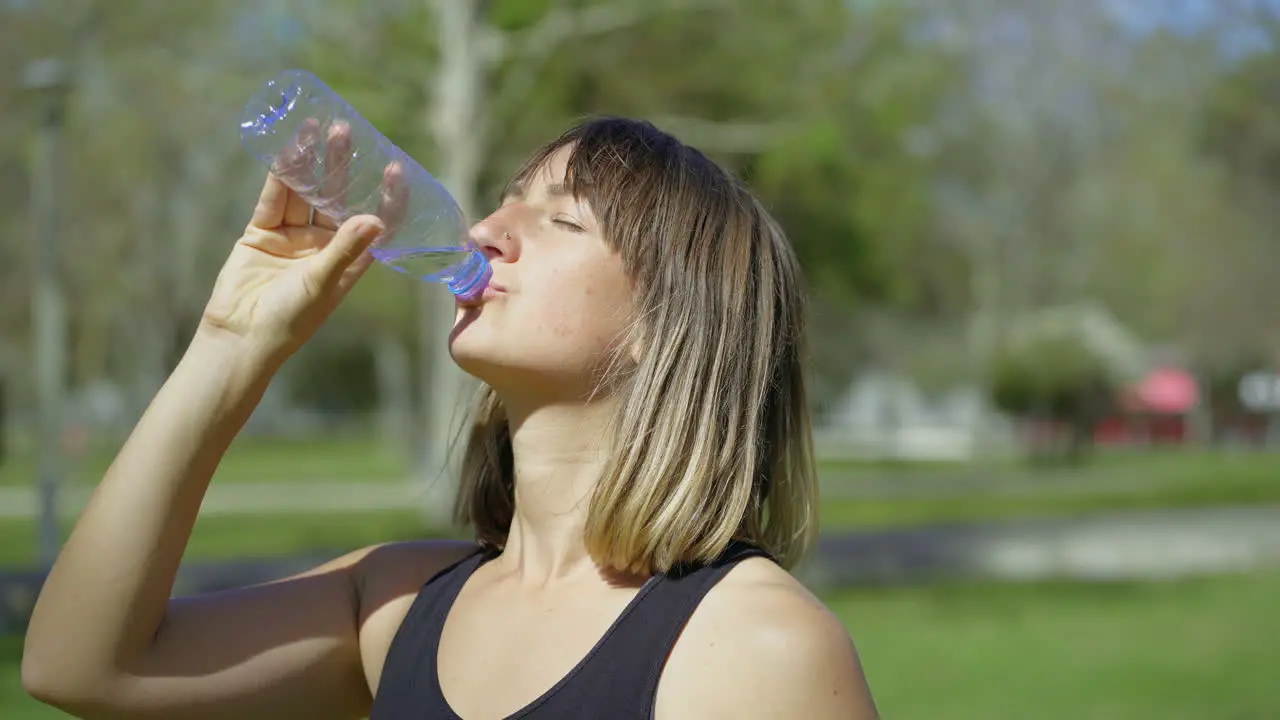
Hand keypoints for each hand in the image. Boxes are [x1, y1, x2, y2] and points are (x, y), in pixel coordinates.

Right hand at [199, 121, 406, 364]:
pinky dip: (280, 174)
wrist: (240, 336)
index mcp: (349, 261)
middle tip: (346, 130)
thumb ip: (345, 249)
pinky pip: (274, 197)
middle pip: (337, 197)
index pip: (374, 222)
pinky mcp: (263, 232)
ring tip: (317, 127)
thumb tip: (376, 219)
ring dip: (310, 161)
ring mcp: (293, 236)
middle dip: (342, 165)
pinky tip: (288, 148)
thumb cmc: (290, 320)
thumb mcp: (321, 283)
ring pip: (304, 191)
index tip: (394, 168)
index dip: (386, 196)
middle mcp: (324, 244)